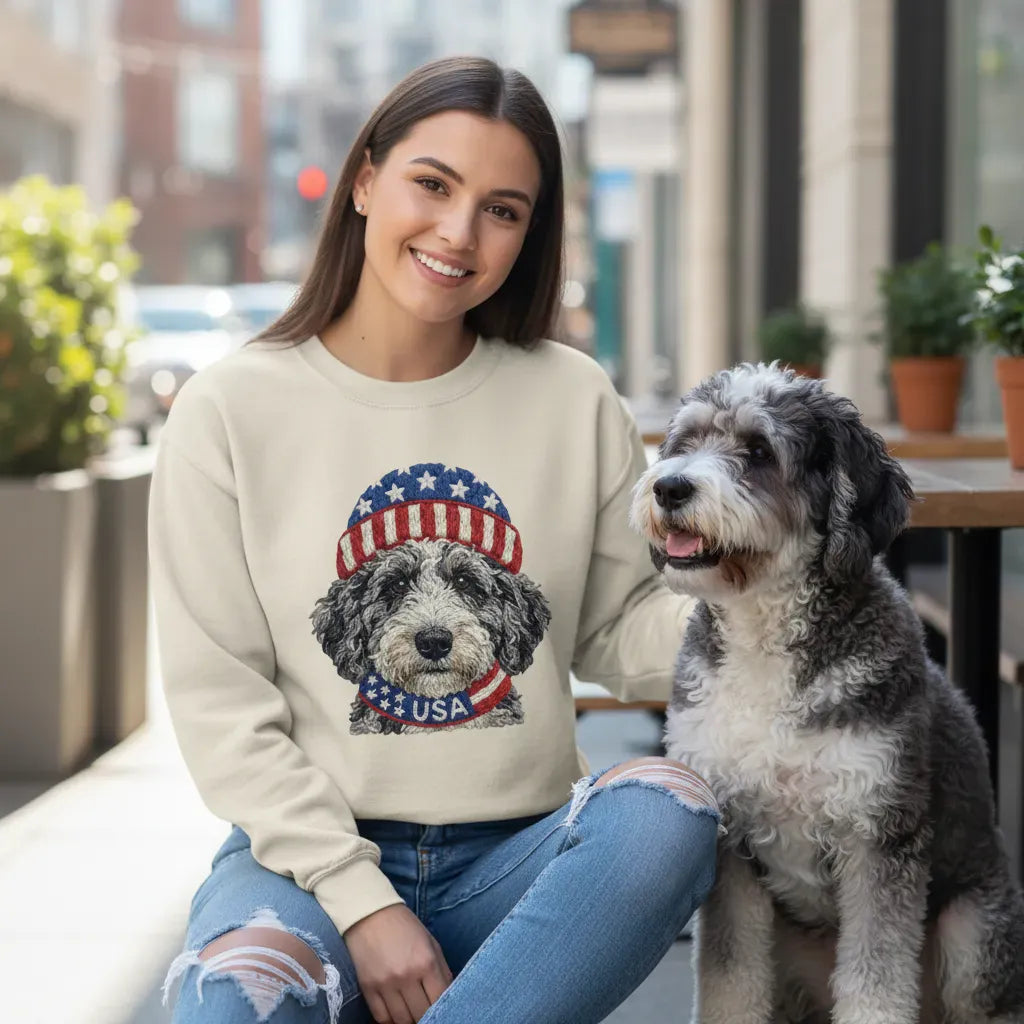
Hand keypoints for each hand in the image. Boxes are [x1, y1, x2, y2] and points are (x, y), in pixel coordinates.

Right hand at [344, 903, 452, 1023]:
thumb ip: (442, 970)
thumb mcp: (430, 942)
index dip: (443, 1009)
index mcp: (427, 962)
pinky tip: (395, 1012)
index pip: (439, 1000)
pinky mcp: (368, 988)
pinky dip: (390, 1019)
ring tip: (411, 1012)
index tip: (442, 1011)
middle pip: (421, 1014)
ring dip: (409, 1020)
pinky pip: (381, 1017)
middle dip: (426, 1016)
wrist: (371, 913)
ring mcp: (386, 983)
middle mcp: (407, 975)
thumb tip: (448, 995)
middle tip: (425, 1011)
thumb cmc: (405, 926)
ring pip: (402, 1020)